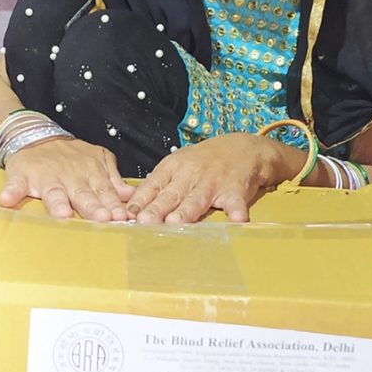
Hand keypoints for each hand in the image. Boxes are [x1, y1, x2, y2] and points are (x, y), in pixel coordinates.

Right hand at [0, 137, 134, 221]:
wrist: (36, 137)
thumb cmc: (70, 155)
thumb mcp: (97, 159)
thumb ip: (113, 178)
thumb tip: (129, 194)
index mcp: (89, 173)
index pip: (104, 191)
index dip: (112, 205)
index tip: (121, 217)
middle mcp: (69, 177)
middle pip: (83, 194)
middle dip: (93, 207)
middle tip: (102, 218)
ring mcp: (45, 178)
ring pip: (53, 193)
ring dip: (57, 203)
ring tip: (62, 213)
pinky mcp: (21, 177)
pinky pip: (15, 186)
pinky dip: (11, 193)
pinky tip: (6, 201)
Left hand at [127, 133, 304, 223]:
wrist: (243, 149)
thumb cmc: (204, 161)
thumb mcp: (178, 165)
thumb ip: (158, 185)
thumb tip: (131, 204)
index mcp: (174, 167)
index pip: (153, 184)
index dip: (140, 199)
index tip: (128, 213)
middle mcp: (191, 174)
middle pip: (172, 194)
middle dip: (157, 208)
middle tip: (144, 221)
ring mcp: (213, 182)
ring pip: (197, 199)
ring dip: (186, 211)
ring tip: (175, 223)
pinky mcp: (235, 190)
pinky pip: (235, 202)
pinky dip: (236, 210)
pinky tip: (236, 219)